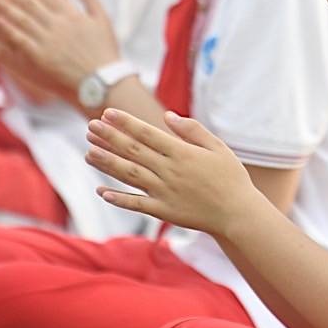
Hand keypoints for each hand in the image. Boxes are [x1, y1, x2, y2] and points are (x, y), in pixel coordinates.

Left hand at [0, 0, 120, 96]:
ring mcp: (49, 40)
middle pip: (28, 2)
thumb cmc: (105, 51)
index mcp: (71, 13)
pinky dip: (9, 30)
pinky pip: (22, 41)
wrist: (104, 80)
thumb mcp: (102, 18)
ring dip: (3, 6)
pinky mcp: (42, 58)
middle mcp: (58, 23)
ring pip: (21, 19)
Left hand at [83, 107, 265, 234]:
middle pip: (133, 151)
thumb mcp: (217, 147)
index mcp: (182, 153)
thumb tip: (168, 116)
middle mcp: (169, 171)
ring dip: (107, 163)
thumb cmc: (231, 178)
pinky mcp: (164, 211)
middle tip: (90, 127)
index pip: (147, 133)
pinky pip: (136, 204)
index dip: (125, 123)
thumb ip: (192, 130)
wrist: (238, 214)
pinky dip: (118, 198)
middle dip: (110, 138)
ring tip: (89, 152)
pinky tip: (101, 191)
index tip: (107, 113)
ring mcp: (165, 192)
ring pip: (129, 175)